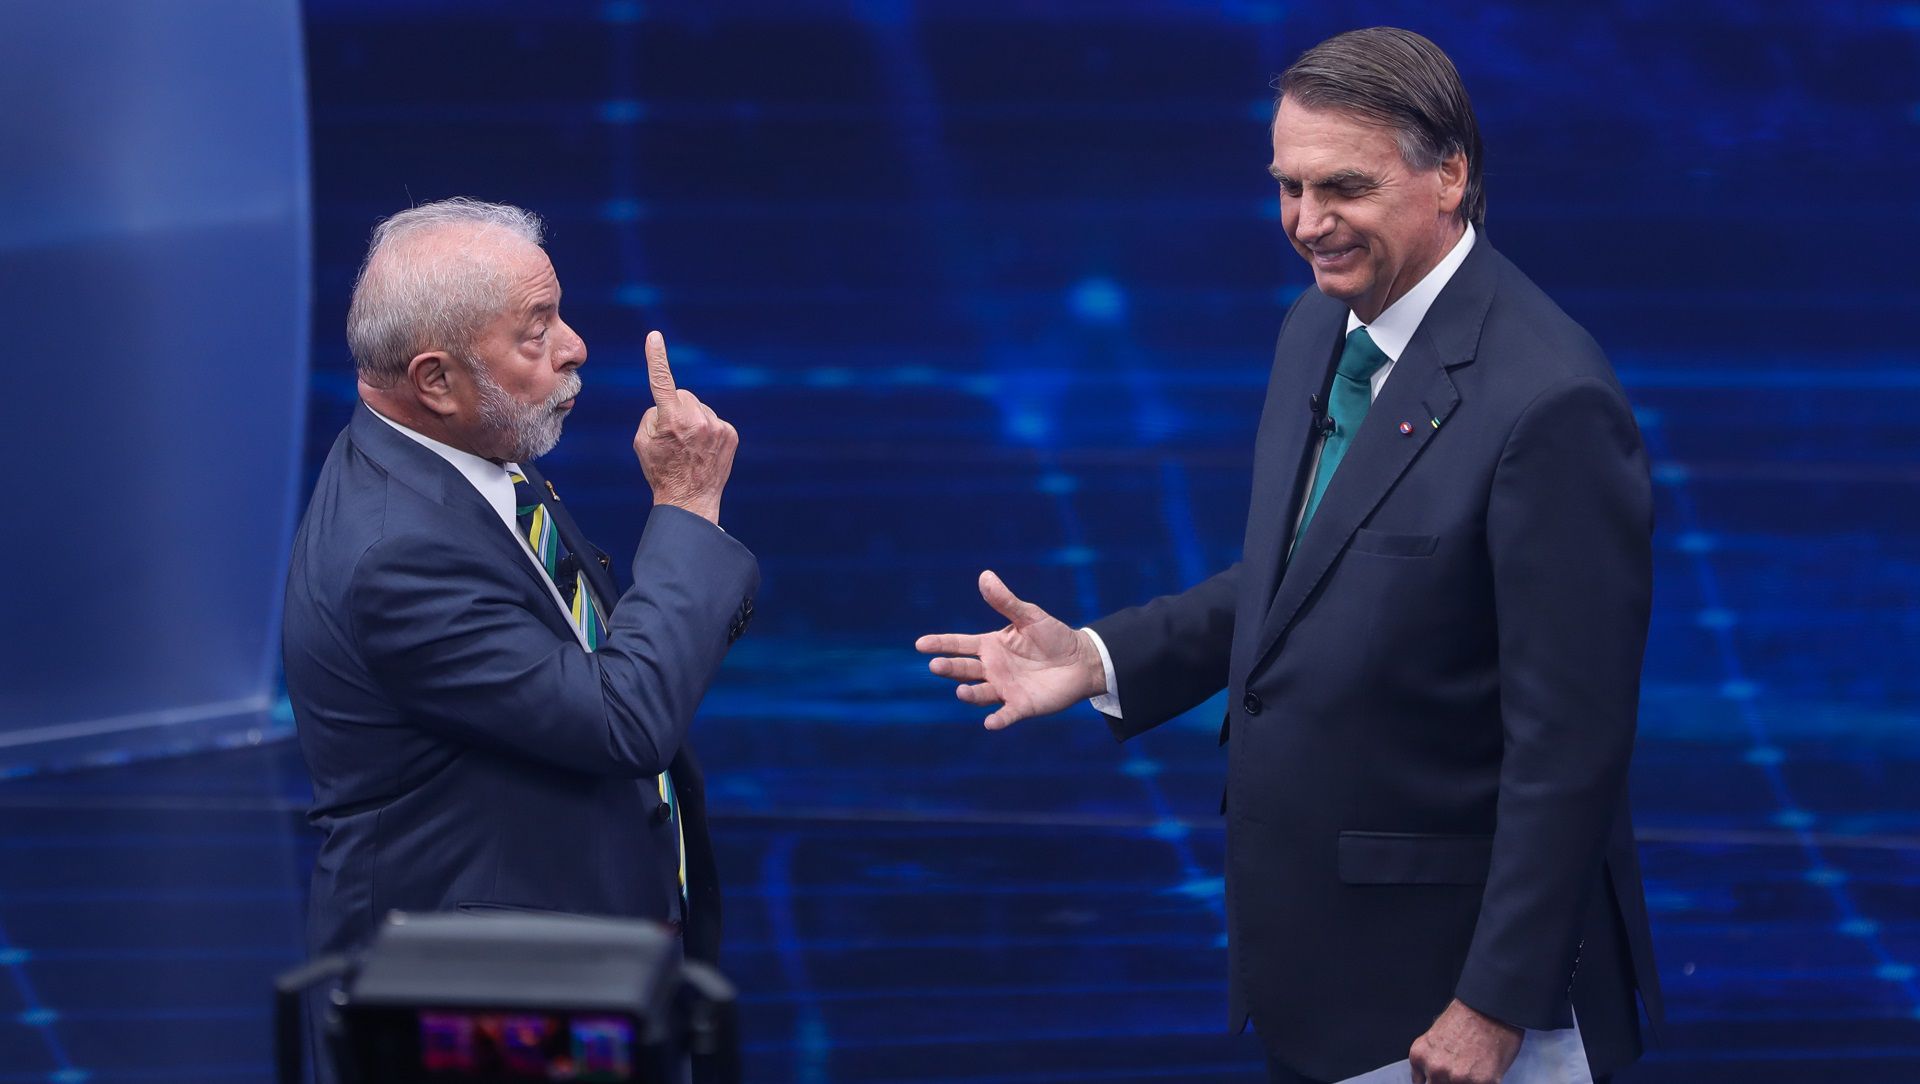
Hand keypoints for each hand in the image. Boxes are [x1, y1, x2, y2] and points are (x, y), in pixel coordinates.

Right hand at [633, 331, 736, 525]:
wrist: (690, 500)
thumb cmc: (660, 470)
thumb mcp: (642, 441)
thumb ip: (653, 414)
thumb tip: (669, 403)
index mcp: (671, 420)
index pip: (661, 381)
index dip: (656, 358)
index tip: (654, 337)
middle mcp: (697, 419)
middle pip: (683, 395)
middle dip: (676, 408)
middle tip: (673, 435)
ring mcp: (717, 426)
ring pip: (699, 407)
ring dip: (693, 419)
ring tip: (689, 446)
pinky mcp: (731, 433)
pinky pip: (714, 419)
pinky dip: (707, 429)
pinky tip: (703, 449)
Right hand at [915, 571, 1107, 729]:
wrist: (1081, 660)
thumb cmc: (1053, 636)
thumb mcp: (1029, 616)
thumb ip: (1006, 601)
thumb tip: (985, 576)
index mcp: (990, 646)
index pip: (958, 644)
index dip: (940, 644)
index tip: (920, 644)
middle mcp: (992, 669)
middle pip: (964, 669)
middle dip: (949, 668)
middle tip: (936, 666)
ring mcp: (1005, 689)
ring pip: (980, 693)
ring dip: (970, 694)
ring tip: (961, 691)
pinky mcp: (1022, 706)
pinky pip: (1007, 714)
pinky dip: (998, 719)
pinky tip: (990, 723)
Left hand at [1409, 999, 1522, 1083]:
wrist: (1490, 1008)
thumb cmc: (1467, 1017)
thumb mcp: (1435, 1036)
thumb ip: (1432, 1057)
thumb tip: (1434, 1072)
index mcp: (1420, 1056)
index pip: (1420, 1082)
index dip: (1433, 1080)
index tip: (1440, 1079)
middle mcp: (1435, 1069)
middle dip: (1447, 1081)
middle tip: (1459, 1071)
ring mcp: (1457, 1078)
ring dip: (1464, 1081)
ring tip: (1472, 1069)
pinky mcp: (1480, 1083)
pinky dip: (1482, 1082)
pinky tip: (1484, 1071)